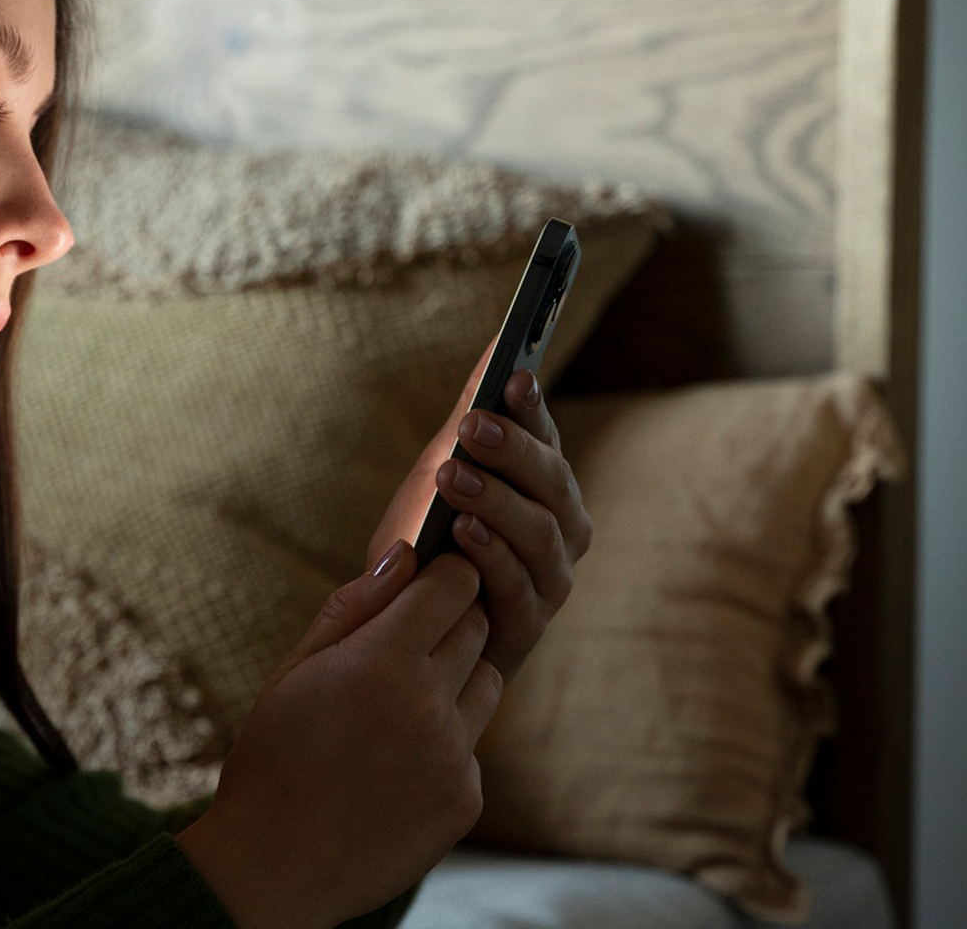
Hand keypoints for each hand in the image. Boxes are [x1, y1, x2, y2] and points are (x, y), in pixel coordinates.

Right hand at [175, 544, 498, 928]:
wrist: (274, 868)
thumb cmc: (274, 759)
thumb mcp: (296, 671)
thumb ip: (355, 607)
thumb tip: (405, 555)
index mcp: (381, 663)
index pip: (454, 585)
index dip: (446, 575)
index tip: (434, 579)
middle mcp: (428, 706)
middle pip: (477, 628)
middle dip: (451, 622)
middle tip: (410, 642)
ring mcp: (453, 757)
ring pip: (487, 684)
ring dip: (456, 681)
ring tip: (400, 708)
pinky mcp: (466, 800)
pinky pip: (473, 747)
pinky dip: (447, 745)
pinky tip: (397, 765)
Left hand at [369, 348, 593, 686]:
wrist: (404, 626)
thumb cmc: (431, 540)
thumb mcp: (442, 467)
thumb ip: (472, 410)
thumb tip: (499, 340)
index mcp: (546, 487)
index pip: (548, 439)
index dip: (534, 409)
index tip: (514, 378)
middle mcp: (562, 529)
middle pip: (552, 482)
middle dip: (512, 451)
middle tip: (471, 424)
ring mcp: (551, 579)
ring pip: (540, 532)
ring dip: (497, 501)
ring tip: (454, 477)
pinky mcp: (528, 624)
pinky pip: (518, 585)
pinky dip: (492, 556)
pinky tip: (462, 533)